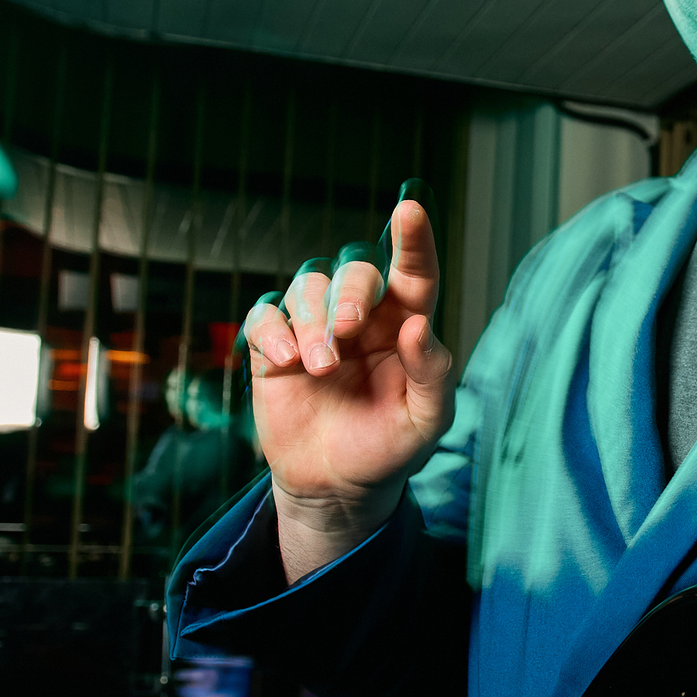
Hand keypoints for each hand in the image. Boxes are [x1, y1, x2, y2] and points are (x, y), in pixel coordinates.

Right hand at [240, 198, 454, 579]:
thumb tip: (419, 325)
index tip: (409, 208)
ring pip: (307, 285)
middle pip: (354, 271)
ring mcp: (315, 330)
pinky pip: (265, 317)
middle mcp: (363, 318)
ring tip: (317, 368)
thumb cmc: (389, 448)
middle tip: (347, 334)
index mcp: (406, 325)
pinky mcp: (275, 349)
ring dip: (311, 320)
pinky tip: (286, 363)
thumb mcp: (426, 421)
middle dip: (349, 294)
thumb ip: (432, 373)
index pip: (414, 272)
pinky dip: (273, 331)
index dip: (414, 239)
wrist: (337, 488)